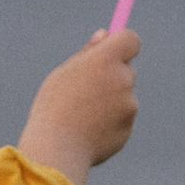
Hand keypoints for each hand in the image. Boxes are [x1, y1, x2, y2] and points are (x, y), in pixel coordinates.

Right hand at [19, 29, 139, 184]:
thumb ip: (88, 53)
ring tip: (81, 114)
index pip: (130, 40)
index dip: (121, 44)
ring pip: (123, 97)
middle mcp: (123, 79)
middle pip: (127, 69)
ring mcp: (129, 105)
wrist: (57, 149)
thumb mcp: (65, 73)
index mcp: (106, 59)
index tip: (111, 49)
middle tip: (86, 88)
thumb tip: (105, 34)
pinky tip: (87, 131)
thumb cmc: (54, 107)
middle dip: (112, 75)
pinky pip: (120, 119)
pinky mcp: (128, 128)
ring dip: (109, 101)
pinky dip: (108, 122)